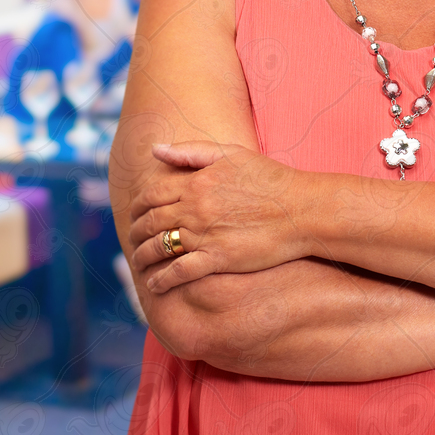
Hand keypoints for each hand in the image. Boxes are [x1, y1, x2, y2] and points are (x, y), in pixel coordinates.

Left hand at [128, 141, 308, 293]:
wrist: (301, 209)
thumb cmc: (270, 179)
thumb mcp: (230, 153)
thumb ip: (190, 152)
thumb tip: (156, 150)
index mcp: (195, 182)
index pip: (151, 195)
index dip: (138, 206)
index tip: (135, 214)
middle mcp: (194, 208)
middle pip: (150, 222)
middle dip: (135, 232)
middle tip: (133, 240)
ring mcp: (204, 235)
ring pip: (159, 247)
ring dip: (143, 256)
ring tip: (139, 262)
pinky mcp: (218, 259)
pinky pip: (179, 273)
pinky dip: (162, 280)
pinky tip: (155, 285)